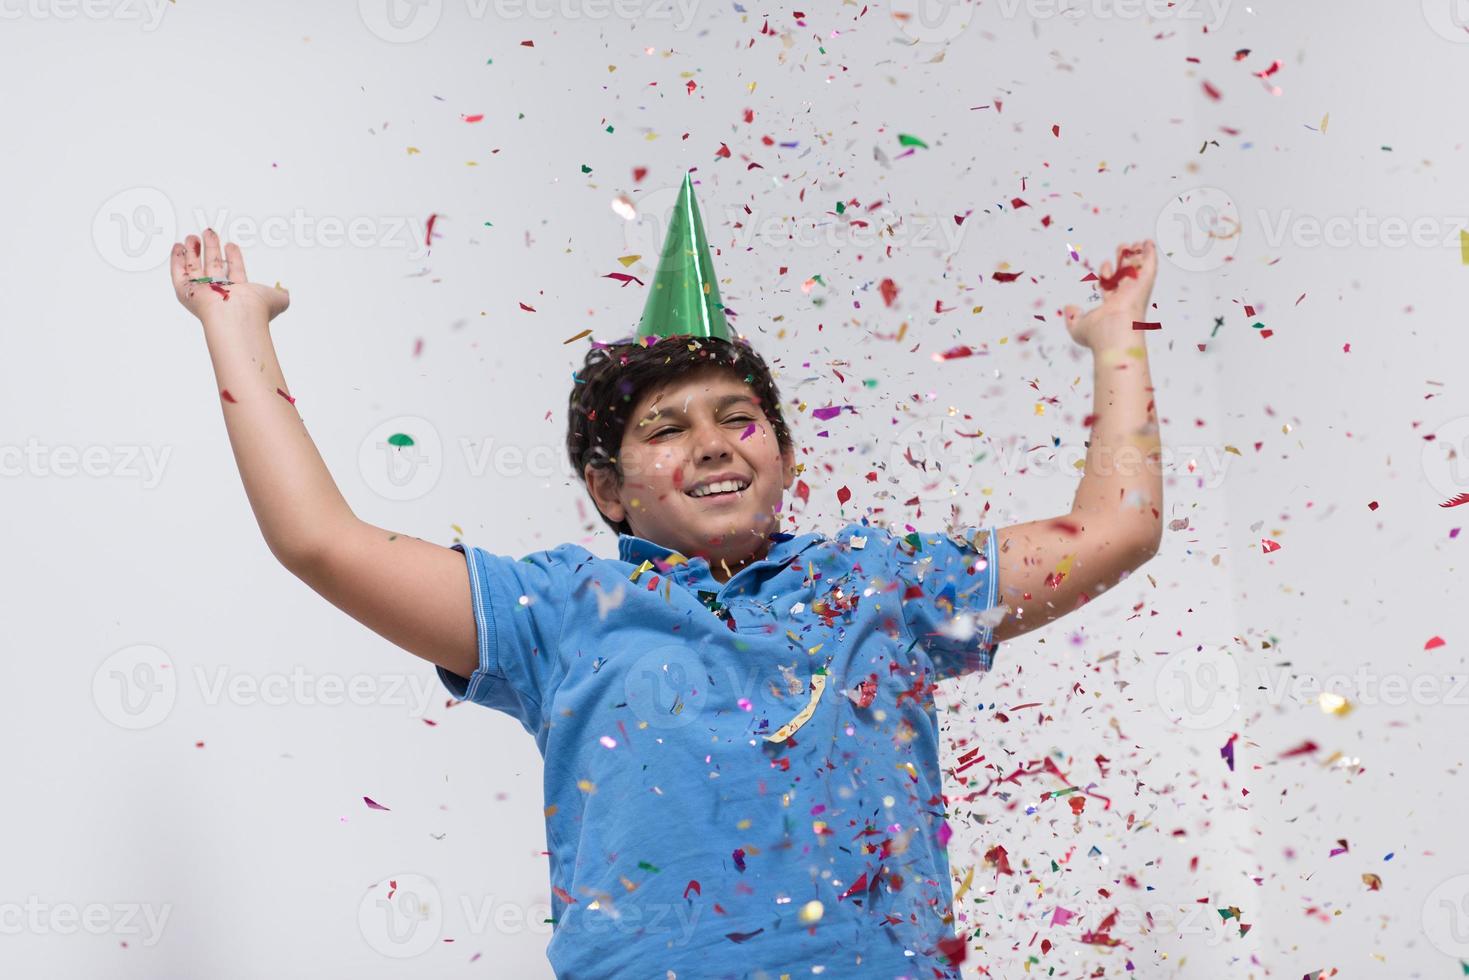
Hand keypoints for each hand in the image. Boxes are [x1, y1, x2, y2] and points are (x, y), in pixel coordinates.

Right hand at [170, 228, 289, 324]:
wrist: (236, 315)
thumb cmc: (257, 308)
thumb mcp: (277, 299)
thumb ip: (282, 294)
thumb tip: (286, 292)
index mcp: (238, 294)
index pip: (235, 271)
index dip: (234, 257)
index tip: (231, 244)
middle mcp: (219, 292)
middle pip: (213, 266)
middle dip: (212, 249)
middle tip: (209, 233)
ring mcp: (202, 292)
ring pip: (195, 267)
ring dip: (193, 250)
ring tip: (193, 236)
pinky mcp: (186, 292)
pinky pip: (178, 274)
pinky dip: (177, 260)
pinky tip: (178, 246)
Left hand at [1063, 239, 1157, 348]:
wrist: (1113, 334)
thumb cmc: (1097, 334)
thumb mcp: (1077, 327)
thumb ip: (1072, 317)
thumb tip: (1068, 308)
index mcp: (1111, 306)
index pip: (1110, 286)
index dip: (1107, 274)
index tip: (1105, 263)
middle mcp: (1125, 298)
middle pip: (1125, 274)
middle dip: (1123, 261)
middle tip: (1122, 247)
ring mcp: (1135, 291)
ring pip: (1137, 269)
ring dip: (1136, 256)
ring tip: (1134, 243)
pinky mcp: (1144, 284)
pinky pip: (1149, 266)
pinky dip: (1150, 255)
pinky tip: (1148, 244)